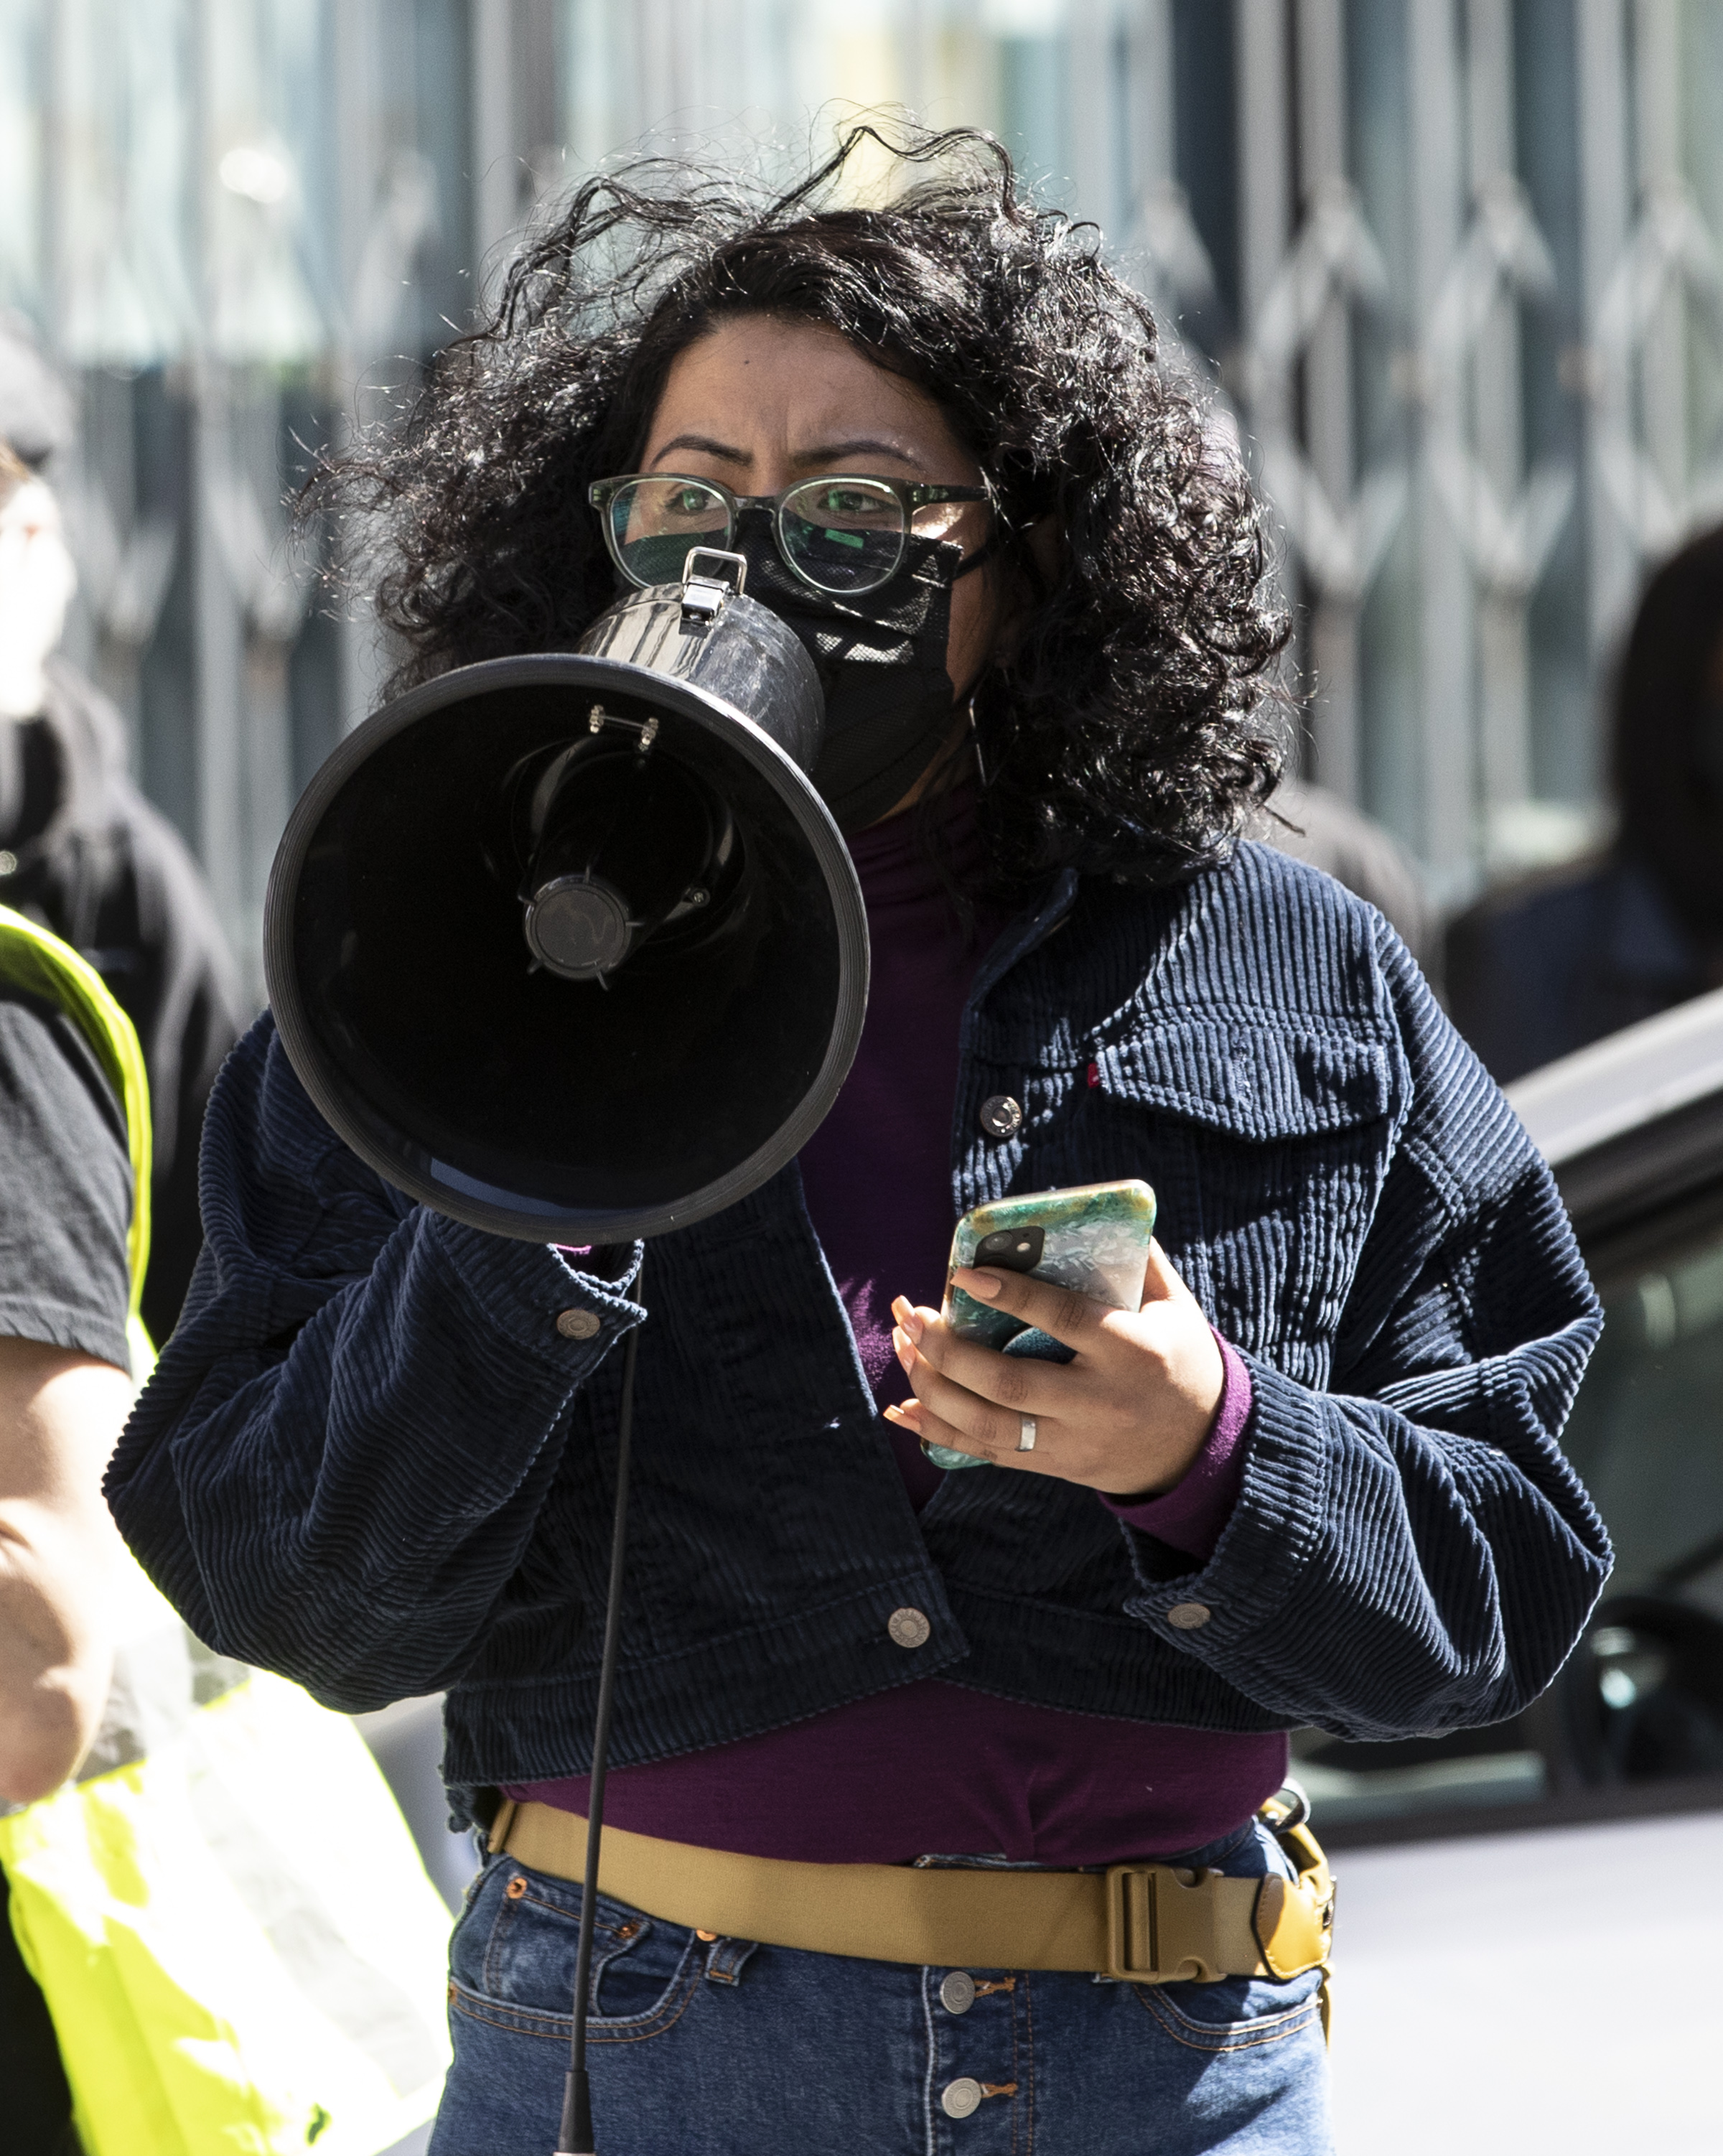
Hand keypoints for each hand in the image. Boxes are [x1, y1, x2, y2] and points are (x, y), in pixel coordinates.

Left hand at [884, 1241, 1224, 1497]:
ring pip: (990, 1425)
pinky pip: (988, 1454)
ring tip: (902, 1347)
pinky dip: (938, 1433)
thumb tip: (1095, 1211)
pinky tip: (901, 1408)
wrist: (1202, 1445)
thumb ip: (1139, 1260)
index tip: (964, 1274)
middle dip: (950, 1351)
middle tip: (914, 1317)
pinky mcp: (1057, 1467)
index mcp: (1132, 1352)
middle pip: (1010, 1383)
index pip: (1062, 1321)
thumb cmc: (1181, 1357)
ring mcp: (1075, 1442)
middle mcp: (1099, 1402)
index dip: (1010, 1296)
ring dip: (934, 1389)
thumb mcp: (1174, 1306)